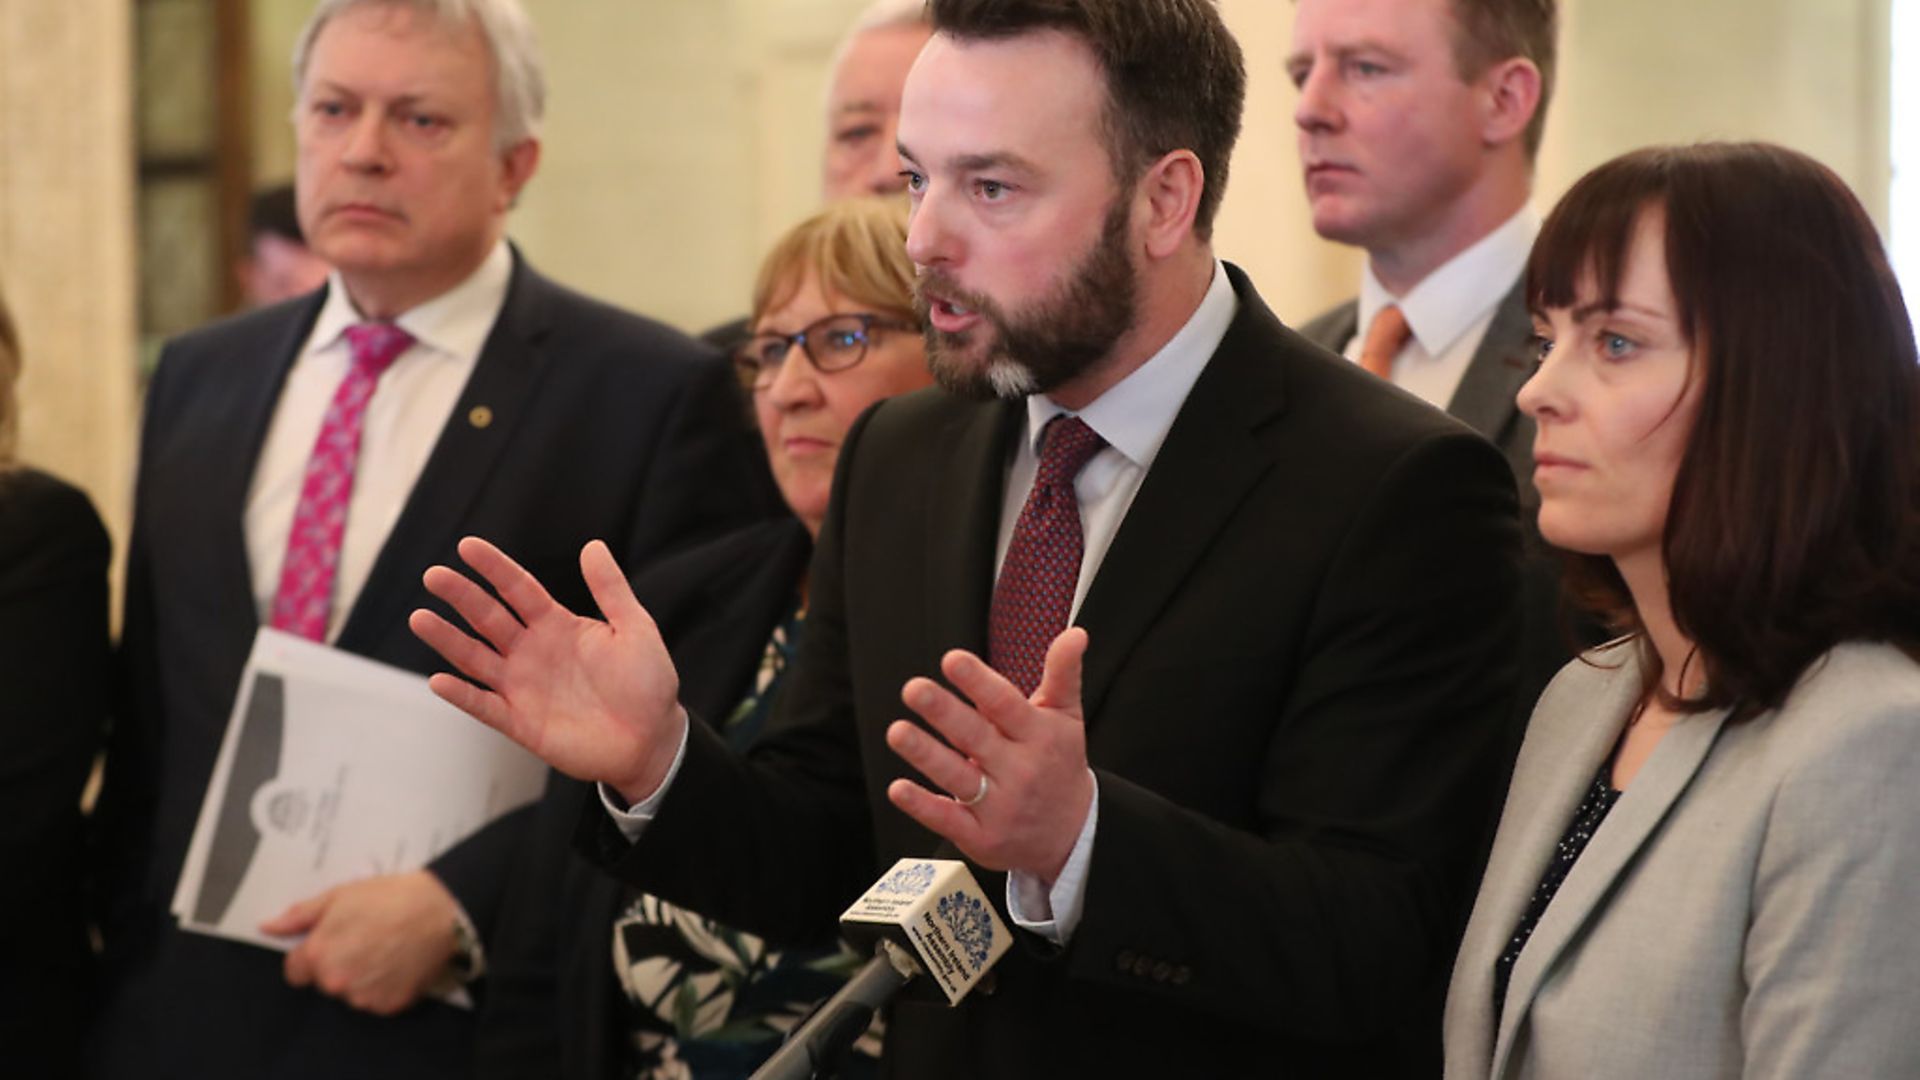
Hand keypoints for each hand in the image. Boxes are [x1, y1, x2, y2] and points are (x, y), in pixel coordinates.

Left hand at [260, 870, 459, 1015]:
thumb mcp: (340, 896)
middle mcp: (336, 982)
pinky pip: (376, 1000)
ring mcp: (364, 997)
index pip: (295, 971)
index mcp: (319, 955)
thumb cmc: (391, 897)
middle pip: (324, 982)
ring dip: (361, 977)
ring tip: (385, 949)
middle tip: (364, 939)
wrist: (441, 910)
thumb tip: (268, 927)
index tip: (331, 942)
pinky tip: (397, 962)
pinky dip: (384, 986)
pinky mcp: (389, 1005)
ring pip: (351, 993)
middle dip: (337, 964)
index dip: (311, 954)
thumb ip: (300, 916)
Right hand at [409, 536, 686, 802]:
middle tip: (433, 576)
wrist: (652, 739)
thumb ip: (611, 589)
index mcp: (557, 625)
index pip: (518, 589)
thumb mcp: (635, 629)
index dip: (494, 568)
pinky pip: (484, 706)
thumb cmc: (648, 683)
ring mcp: (522, 686)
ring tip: (419, 617)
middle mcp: (532, 651)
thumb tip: (592, 545)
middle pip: (488, 618)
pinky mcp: (520, 722)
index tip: (467, 546)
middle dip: (461, 596)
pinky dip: (462, 696)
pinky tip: (439, 680)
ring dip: (448, 639)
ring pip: (476, 658)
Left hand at [885, 628, 1095, 883]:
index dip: (978, 682)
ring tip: (898, 732)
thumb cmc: (1059, 765)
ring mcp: (999, 805)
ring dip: (925, 755)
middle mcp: (1019, 770)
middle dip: (944, 713)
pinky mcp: (980, 836)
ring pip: (958, 776)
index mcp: (1038, 736)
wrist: (1073, 835)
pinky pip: (947, 819)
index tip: (952, 660)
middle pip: (976, 737)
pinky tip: (899, 788)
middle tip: (914, 689)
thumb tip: (1075, 633)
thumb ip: (1064, 673)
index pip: (1006, 704)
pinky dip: (923, 805)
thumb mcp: (1067, 718)